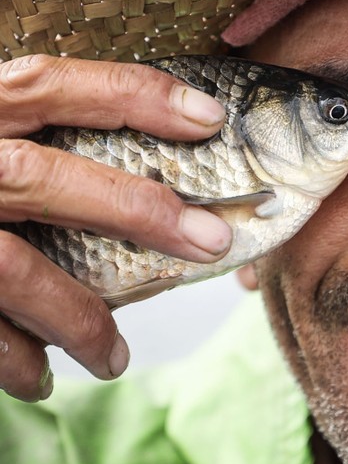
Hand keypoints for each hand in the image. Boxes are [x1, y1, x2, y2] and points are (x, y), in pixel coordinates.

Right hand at [0, 55, 230, 400]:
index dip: (132, 94)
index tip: (207, 116)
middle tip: (211, 241)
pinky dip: (11, 361)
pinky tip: (40, 379)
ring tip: (114, 359)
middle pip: (42, 178)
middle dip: (136, 209)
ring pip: (9, 271)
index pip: (48, 84)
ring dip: (78, 320)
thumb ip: (27, 138)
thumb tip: (142, 172)